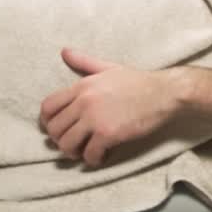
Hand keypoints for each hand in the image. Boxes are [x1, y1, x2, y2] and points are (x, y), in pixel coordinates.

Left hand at [39, 48, 180, 166]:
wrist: (165, 92)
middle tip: (74, 142)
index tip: (60, 128)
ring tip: (86, 151)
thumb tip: (64, 51)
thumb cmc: (138, 81)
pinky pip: (89, 155)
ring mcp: (96, 119)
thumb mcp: (108, 68)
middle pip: (54, 129)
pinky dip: (93, 159)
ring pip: (67, 145)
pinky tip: (103, 154)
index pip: (47, 107)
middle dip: (61, 140)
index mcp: (82, 86)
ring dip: (74, 152)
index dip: (48, 122)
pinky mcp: (109, 134)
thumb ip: (84, 62)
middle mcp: (84, 102)